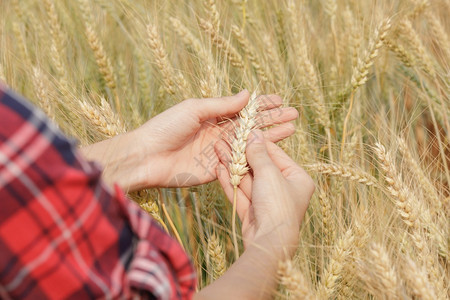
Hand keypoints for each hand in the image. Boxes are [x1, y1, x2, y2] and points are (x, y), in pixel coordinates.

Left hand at [132, 90, 298, 187]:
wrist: (146, 157)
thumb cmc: (165, 128)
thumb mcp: (194, 109)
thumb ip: (222, 105)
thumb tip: (247, 94)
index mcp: (212, 115)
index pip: (243, 109)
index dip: (262, 105)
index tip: (280, 101)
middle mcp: (218, 133)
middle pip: (251, 126)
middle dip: (272, 120)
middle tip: (294, 115)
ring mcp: (219, 152)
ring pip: (250, 144)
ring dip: (270, 137)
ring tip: (291, 131)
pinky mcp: (217, 170)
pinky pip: (240, 163)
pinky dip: (256, 158)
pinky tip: (272, 154)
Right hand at [215, 129, 314, 248]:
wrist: (270, 243)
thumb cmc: (278, 205)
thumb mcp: (269, 173)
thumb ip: (259, 153)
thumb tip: (254, 134)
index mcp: (298, 179)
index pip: (275, 154)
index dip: (257, 143)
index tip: (243, 132)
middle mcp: (284, 190)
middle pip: (260, 167)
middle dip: (241, 154)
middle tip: (225, 140)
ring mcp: (268, 203)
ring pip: (248, 180)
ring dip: (232, 166)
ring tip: (217, 150)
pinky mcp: (254, 214)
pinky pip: (241, 194)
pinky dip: (230, 182)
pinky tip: (219, 169)